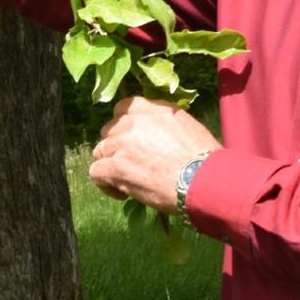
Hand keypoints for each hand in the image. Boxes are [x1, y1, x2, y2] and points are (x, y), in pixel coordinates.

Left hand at [89, 96, 221, 214]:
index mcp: (153, 109)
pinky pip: (96, 172)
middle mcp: (134, 122)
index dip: (124, 124)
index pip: (124, 107)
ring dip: (111, 164)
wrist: (203, 179)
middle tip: (132, 163)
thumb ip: (163, 122)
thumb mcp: (186, 126)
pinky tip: (122, 192)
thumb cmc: (203, 158)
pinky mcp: (116, 167)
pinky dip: (106, 184)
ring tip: (127, 179)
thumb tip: (154, 132)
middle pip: (109, 130)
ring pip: (101, 150)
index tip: (132, 139)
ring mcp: (123, 143)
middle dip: (117, 146)